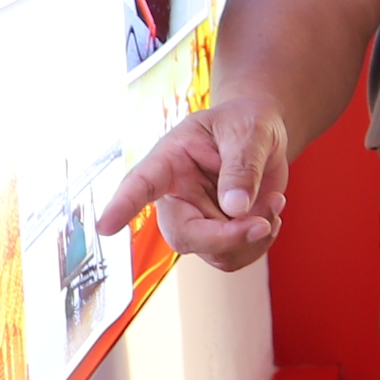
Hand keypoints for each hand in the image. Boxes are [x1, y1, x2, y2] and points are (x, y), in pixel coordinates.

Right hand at [97, 95, 289, 270]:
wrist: (262, 132)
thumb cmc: (245, 122)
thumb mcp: (248, 132)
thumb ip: (242, 167)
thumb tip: (235, 208)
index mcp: (170, 161)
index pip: (141, 184)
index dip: (123, 206)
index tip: (105, 227)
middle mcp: (177, 195)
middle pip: (184, 235)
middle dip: (225, 238)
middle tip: (263, 224)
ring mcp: (198, 217)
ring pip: (215, 254)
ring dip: (252, 239)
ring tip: (274, 203)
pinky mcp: (219, 231)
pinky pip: (235, 256)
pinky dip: (260, 242)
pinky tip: (270, 214)